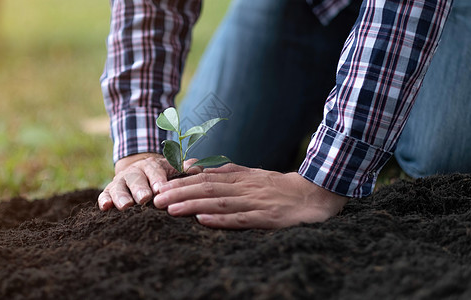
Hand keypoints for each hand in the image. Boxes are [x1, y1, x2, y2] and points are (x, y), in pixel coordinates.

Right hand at [98, 153, 200, 210]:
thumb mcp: (173, 170)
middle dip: (140, 189)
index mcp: (151, 165)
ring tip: (126, 206)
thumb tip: (198, 167)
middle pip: (135, 179)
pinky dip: (104, 201)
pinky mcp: (108, 192)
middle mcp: (134, 172)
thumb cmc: (162, 176)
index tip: (160, 189)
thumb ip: (185, 169)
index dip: (157, 179)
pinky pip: (104, 195)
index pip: (154, 170)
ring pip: (118, 187)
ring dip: (122, 196)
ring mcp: (119, 182)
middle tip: (144, 199)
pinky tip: (105, 208)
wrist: (139, 173)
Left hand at [153, 164, 347, 228]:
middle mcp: (244, 188)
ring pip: (219, 203)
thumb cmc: (277, 187)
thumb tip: (193, 167)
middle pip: (207, 189)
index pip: (204, 179)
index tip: (159, 187)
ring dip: (193, 205)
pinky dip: (221, 220)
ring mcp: (255, 203)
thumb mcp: (249, 174)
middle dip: (179, 194)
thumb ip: (222, 171)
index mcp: (239, 178)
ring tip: (171, 210)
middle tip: (156, 200)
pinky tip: (203, 221)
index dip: (180, 184)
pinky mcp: (267, 219)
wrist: (314, 195)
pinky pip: (242, 219)